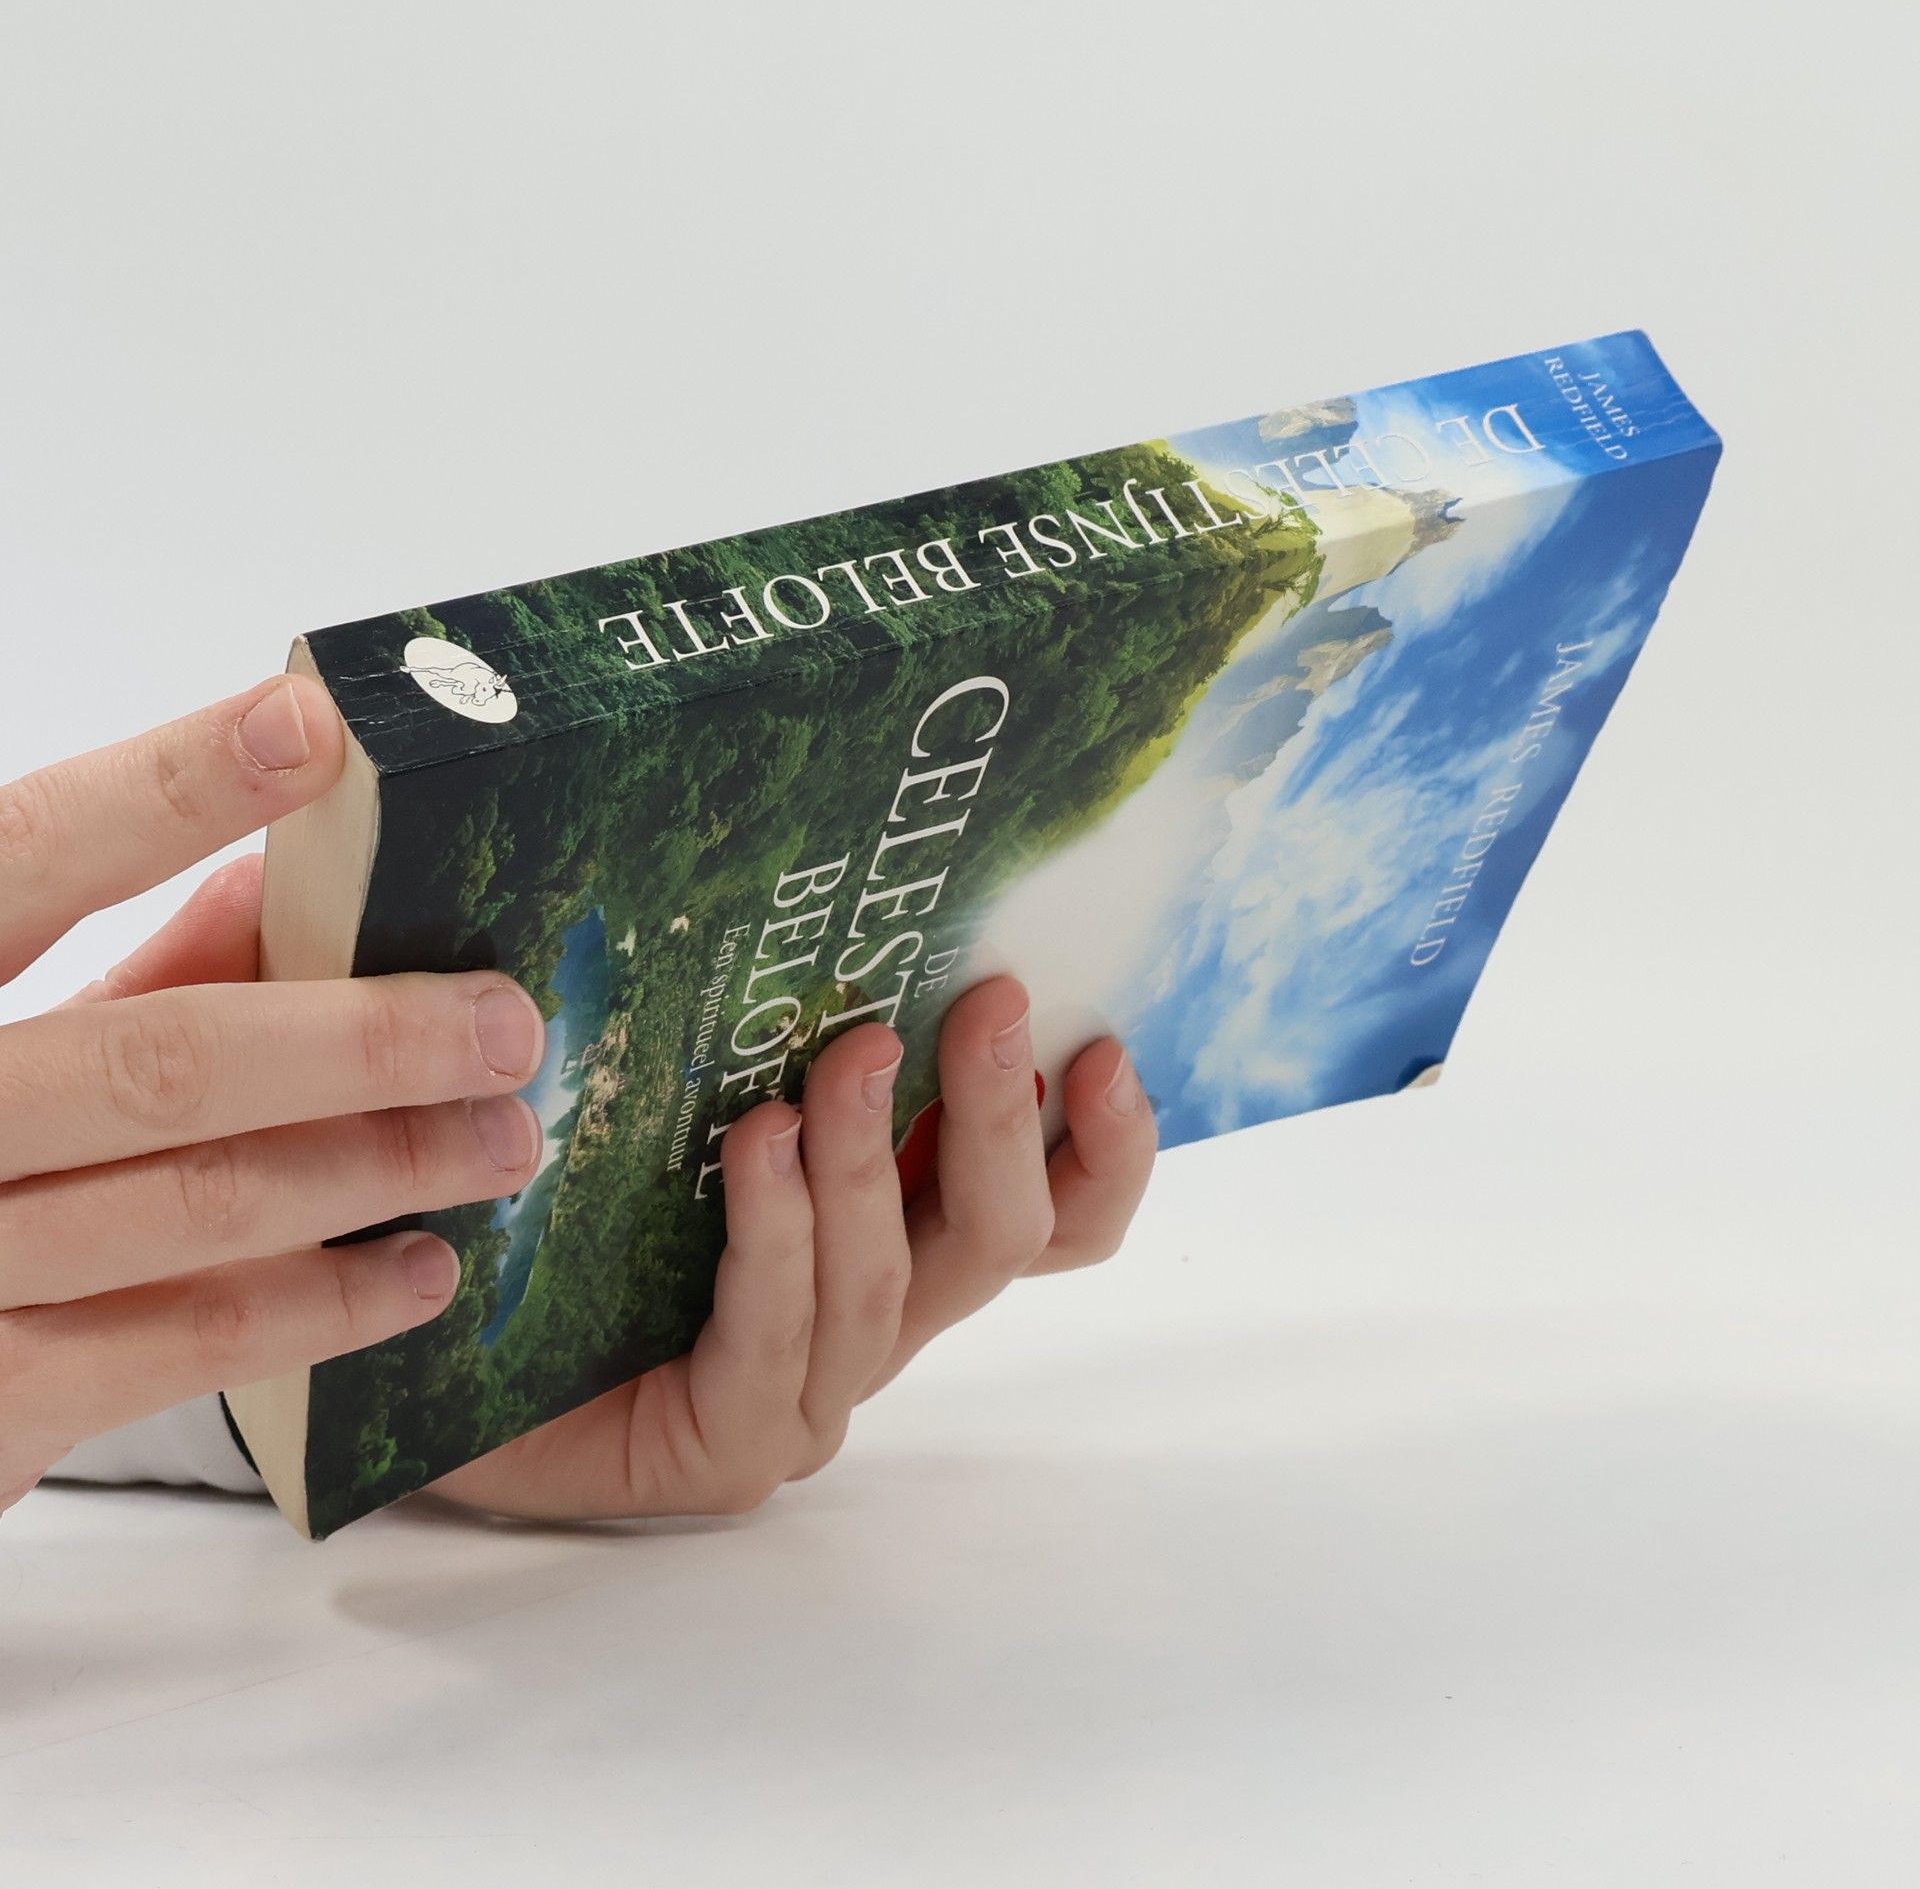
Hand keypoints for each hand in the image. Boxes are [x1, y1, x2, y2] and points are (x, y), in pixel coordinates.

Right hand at [0, 680, 548, 1513]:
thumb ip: (115, 963)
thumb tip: (269, 877)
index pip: (30, 855)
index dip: (166, 790)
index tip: (313, 729)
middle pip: (162, 1062)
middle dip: (363, 1044)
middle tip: (506, 1027)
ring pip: (200, 1204)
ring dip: (381, 1168)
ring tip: (503, 1142)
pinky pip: (178, 1346)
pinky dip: (319, 1305)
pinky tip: (422, 1273)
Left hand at [431, 973, 1157, 1521]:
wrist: (428, 1331)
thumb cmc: (565, 1193)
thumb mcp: (691, 1082)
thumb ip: (781, 1029)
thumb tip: (832, 898)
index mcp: (895, 1237)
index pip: (1053, 1220)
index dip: (1103, 1150)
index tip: (1103, 1045)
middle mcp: (875, 1316)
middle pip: (1002, 1240)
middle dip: (1007, 1117)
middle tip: (990, 1003)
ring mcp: (812, 1391)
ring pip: (893, 1280)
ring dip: (874, 1157)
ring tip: (848, 1055)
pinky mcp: (733, 1445)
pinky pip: (781, 1335)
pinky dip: (778, 1234)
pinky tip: (754, 1146)